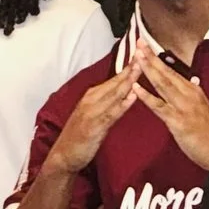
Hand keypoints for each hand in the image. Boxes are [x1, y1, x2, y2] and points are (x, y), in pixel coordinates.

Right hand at [46, 54, 141, 176]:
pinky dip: (122, 104)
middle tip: (144, 53)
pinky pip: (111, 113)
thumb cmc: (80, 136)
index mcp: (91, 96)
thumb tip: (125, 92)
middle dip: (130, 68)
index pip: (114, 79)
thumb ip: (108, 103)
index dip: (128, 66)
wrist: (64, 155)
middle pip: (115, 82)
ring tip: (141, 68)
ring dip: (128, 81)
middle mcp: (91, 100)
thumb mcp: (93, 115)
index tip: (141, 53)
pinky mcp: (94, 127)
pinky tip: (132, 96)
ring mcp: (92, 112)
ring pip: (114, 94)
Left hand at [131, 39, 208, 172]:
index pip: (172, 70)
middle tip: (139, 42)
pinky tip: (136, 87)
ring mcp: (182, 106)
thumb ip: (195, 94)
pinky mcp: (177, 121)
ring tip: (137, 57)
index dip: (158, 58)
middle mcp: (188, 94)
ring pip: (162, 84)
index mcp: (193, 90)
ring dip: (148, 69)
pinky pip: (159, 106)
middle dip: (151, 57)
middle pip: (166, 72)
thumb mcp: (203, 107)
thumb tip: (192, 81)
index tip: (148, 46)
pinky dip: (146, 96)